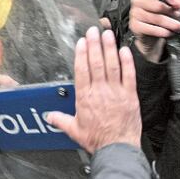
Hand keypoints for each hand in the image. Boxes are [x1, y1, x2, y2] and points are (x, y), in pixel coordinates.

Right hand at [46, 27, 140, 153]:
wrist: (116, 148)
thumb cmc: (97, 140)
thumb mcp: (75, 130)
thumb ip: (61, 120)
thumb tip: (49, 117)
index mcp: (85, 97)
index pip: (82, 70)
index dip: (81, 54)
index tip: (82, 42)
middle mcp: (99, 91)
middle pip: (96, 63)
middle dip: (94, 44)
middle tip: (93, 30)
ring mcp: (115, 92)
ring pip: (111, 65)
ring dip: (109, 48)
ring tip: (107, 34)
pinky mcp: (130, 95)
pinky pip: (128, 75)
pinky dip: (126, 62)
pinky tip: (124, 50)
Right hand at [128, 0, 179, 63]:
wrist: (152, 36)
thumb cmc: (161, 17)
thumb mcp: (173, 7)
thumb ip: (178, 1)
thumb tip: (178, 2)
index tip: (174, 0)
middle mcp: (139, 0)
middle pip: (156, 4)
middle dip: (171, 12)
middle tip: (178, 17)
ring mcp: (135, 13)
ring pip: (156, 18)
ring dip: (170, 24)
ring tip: (177, 26)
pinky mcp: (134, 26)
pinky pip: (151, 29)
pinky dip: (162, 32)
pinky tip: (168, 32)